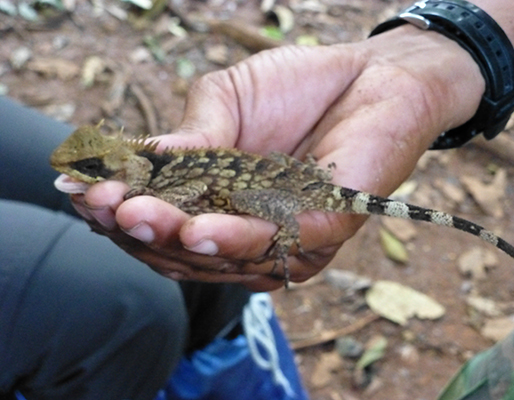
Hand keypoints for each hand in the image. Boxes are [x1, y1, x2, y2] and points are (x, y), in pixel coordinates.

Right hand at [75, 25, 483, 290]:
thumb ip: (191, 138)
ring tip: (138, 217)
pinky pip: (276, 246)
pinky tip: (198, 229)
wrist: (372, 74)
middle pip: (186, 249)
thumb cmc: (298, 87)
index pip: (165, 221)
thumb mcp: (228, 101)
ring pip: (223, 256)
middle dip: (142, 230)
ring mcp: (285, 238)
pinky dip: (234, 241)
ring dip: (177, 239)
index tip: (86, 192)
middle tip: (105, 206)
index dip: (124, 212)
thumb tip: (138, 163)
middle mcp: (249, 230)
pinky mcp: (323, 231)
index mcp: (221, 203)